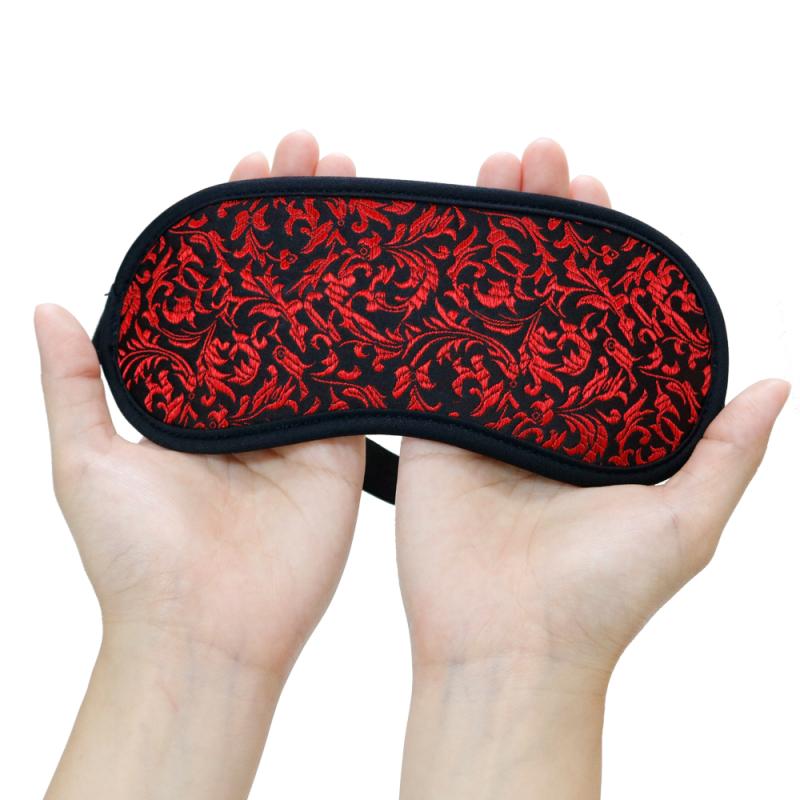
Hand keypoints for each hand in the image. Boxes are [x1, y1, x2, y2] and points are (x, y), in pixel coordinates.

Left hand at [39, 131, 362, 799]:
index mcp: (194, 384)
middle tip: (314, 155)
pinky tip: (389, 269)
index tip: (251, 166)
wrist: (205, 630)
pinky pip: (362, 374)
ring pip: (327, 315)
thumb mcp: (83, 462)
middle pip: (279, 283)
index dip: (234, 221)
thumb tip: (46, 306)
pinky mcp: (341, 442)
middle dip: (296, 215)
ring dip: (341, 252)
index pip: (218, 281)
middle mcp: (251, 388)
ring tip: (355, 188)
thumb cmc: (137, 557)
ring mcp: (301, 412)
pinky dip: (376, 324)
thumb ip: (71, 384)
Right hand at [395, 139, 790, 798]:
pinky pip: (425, 351)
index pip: (600, 308)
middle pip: (535, 290)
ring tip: (488, 175)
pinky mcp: (429, 427)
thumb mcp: (688, 519)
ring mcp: (480, 411)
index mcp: (599, 416)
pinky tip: (427, 244)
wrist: (508, 646)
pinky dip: (424, 299)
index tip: (595, 192)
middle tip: (533, 159)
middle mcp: (539, 405)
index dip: (599, 246)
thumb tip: (782, 384)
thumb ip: (727, 451)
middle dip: (536, 220)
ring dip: (481, 241)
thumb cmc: (599, 594)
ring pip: (478, 306)